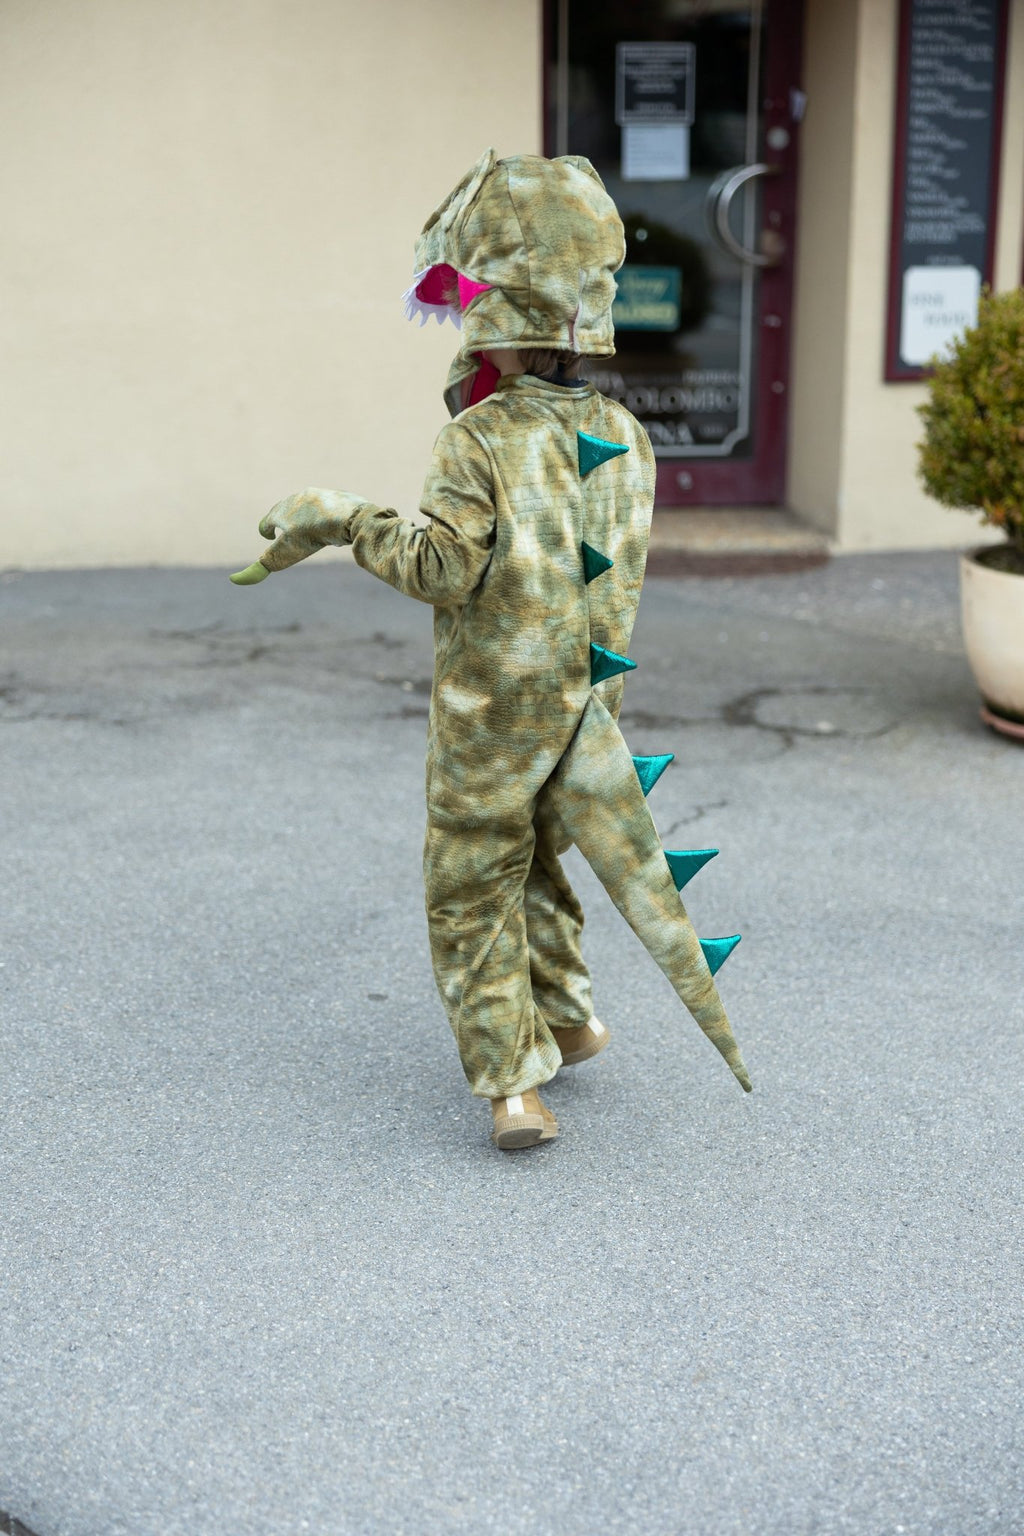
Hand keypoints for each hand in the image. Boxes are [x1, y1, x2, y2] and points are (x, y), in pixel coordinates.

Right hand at [229, 487, 367, 583]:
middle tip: (286, 530)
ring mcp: (320, 495)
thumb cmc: (314, 535)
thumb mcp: (286, 554)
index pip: (268, 520)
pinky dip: (327, 515)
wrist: (349, 516)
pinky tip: (334, 524)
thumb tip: (234, 580)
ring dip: (306, 515)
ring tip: (310, 527)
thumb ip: (262, 568)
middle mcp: (298, 498)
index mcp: (282, 510)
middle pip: (286, 509)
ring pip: (309, 506)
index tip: (269, 536)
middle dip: (284, 520)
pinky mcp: (339, 497)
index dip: (266, 529)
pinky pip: (330, 506)